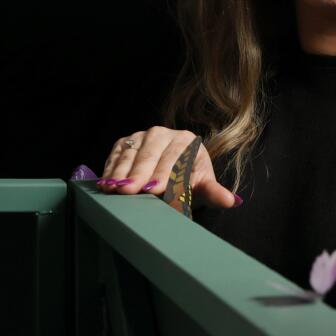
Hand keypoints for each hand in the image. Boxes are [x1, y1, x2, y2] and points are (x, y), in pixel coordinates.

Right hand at [95, 127, 237, 209]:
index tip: (156, 190)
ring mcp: (142, 136)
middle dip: (139, 174)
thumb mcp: (203, 187)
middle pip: (150, 154)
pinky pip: (116, 155)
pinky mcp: (125, 143)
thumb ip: (214, 193)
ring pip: (131, 154)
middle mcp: (163, 133)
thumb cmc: (190, 181)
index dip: (164, 174)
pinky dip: (110, 170)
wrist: (174, 172)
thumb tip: (230, 201)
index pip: (175, 157)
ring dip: (121, 173)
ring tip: (114, 190)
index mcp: (187, 140)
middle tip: (130, 191)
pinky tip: (105, 185)